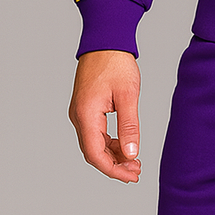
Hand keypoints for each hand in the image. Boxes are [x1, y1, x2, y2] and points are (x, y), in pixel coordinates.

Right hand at [68, 49, 142, 182]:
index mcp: (86, 114)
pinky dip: (109, 142)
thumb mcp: (128, 94)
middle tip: (136, 171)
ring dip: (113, 154)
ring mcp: (80, 112)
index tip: (131, 175)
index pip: (95, 154)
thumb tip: (131, 154)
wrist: (105, 39)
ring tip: (133, 161)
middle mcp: (78, 116)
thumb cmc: (116, 62)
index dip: (113, 169)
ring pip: (94, 144)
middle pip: (93, 152)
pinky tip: (124, 145)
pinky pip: (95, 132)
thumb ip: (129, 125)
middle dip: (114, 165)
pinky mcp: (86, 108)